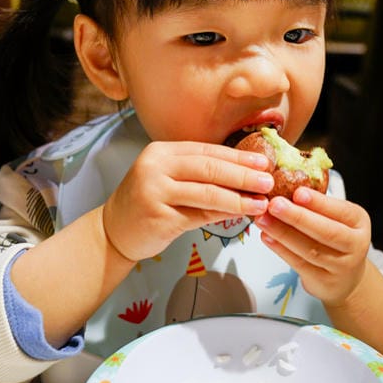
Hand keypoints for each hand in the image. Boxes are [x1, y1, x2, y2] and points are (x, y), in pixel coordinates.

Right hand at [102, 141, 273, 261]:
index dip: (238, 156)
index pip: (207, 150)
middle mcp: (155, 166)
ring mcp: (154, 191)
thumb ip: (201, 176)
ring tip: (261, 203)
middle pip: (209, 167)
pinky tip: (241, 216)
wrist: (114, 231)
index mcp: (161, 152)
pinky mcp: (157, 216)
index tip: (263, 162)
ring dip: (239, 198)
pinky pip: (199, 215)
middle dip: (243, 175)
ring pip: (207, 192)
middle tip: (268, 181)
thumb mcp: (171, 182)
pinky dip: (223, 215)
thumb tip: (246, 176)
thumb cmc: (148, 204)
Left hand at [254, 187, 371, 305]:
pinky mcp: (324, 282)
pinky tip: (267, 237)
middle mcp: (355, 244)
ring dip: (283, 233)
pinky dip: (281, 249)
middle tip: (274, 204)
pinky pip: (299, 264)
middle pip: (326, 232)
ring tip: (263, 219)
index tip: (297, 192)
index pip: (340, 211)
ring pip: (310, 249)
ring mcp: (341, 266)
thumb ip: (318, 206)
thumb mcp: (337, 219)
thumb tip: (285, 186)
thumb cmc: (337, 239)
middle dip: (297, 217)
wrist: (346, 278)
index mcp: (359, 221)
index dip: (318, 202)